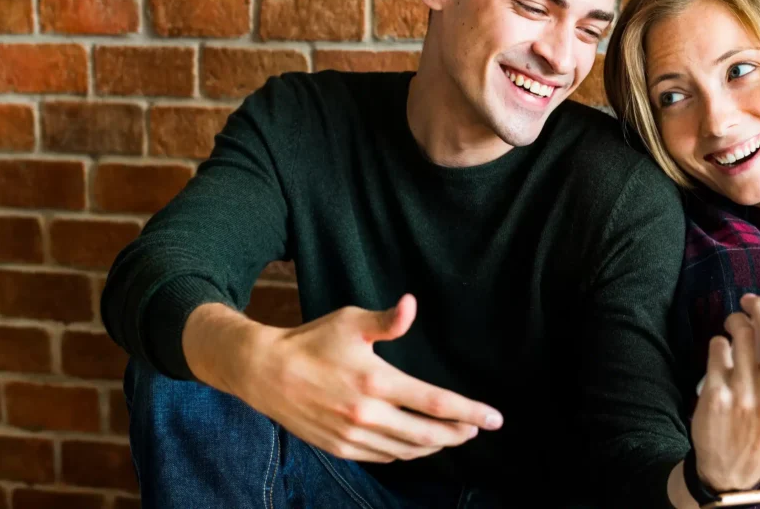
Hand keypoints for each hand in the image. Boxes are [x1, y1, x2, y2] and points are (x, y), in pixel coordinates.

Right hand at [240, 294, 502, 462]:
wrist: (264, 372)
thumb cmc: (312, 340)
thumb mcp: (350, 322)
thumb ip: (387, 320)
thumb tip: (412, 304)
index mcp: (376, 381)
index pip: (435, 402)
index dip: (469, 411)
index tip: (494, 418)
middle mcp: (366, 413)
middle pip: (427, 434)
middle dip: (458, 433)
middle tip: (477, 428)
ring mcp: (352, 435)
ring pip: (407, 449)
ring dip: (435, 445)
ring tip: (453, 435)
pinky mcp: (340, 447)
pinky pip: (384, 456)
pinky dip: (406, 452)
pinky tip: (417, 443)